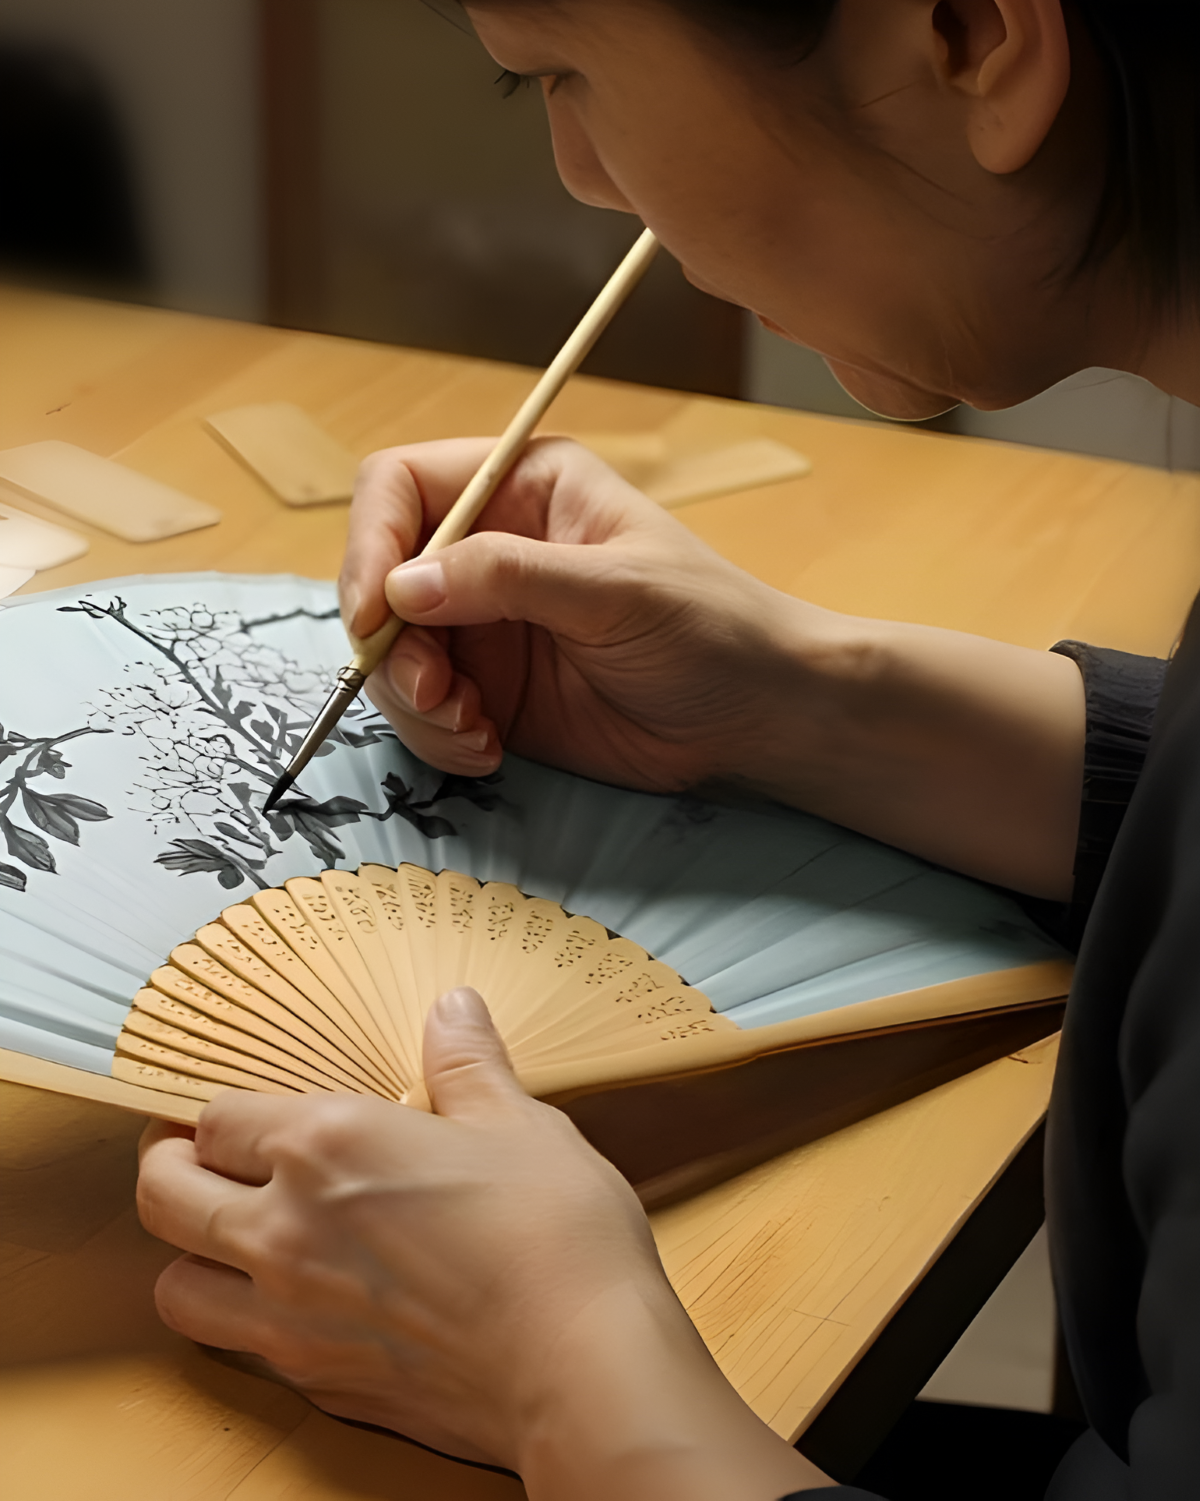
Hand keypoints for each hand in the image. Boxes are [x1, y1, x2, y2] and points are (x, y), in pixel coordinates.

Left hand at [137, 988, 827, 1498]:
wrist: (581, 1366)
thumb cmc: (553, 1237)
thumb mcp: (519, 1122)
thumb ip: (468, 1064)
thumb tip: (454, 1011)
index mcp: (325, 1146)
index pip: (215, 1117)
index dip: (215, 1108)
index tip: (231, 1107)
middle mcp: (285, 1230)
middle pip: (163, 1196)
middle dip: (167, 1168)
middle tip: (196, 1156)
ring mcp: (292, 1317)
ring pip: (176, 1288)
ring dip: (188, 1253)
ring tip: (227, 1234)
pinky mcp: (320, 1382)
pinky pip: (238, 1349)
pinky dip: (242, 1321)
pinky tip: (293, 1300)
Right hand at [339, 435, 1084, 897]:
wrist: (756, 717)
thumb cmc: (709, 627)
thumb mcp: (614, 590)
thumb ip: (509, 577)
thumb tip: (403, 586)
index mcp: (520, 488)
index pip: (399, 487)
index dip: (371, 544)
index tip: (376, 614)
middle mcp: (486, 549)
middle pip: (378, 576)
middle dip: (391, 643)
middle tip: (436, 693)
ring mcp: (481, 623)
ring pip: (390, 652)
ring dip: (412, 700)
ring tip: (473, 731)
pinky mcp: (488, 689)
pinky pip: (421, 709)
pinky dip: (436, 735)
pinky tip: (488, 749)